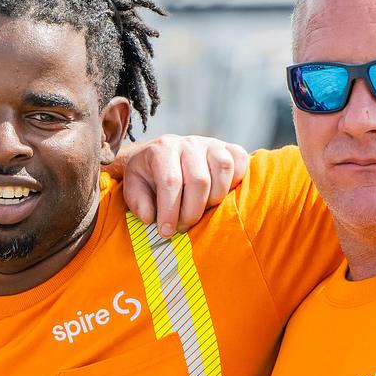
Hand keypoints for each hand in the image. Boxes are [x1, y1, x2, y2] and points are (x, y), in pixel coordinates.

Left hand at [118, 135, 248, 236]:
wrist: (164, 157)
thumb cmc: (149, 177)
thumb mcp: (134, 187)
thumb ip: (137, 202)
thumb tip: (150, 217)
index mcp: (162, 149)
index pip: (170, 181)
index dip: (170, 211)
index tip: (166, 232)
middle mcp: (189, 143)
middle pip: (199, 180)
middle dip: (192, 212)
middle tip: (183, 227)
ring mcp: (212, 144)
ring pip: (223, 169)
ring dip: (214, 200)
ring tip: (201, 212)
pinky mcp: (229, 148)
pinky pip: (241, 162)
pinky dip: (235, 183)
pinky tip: (219, 197)